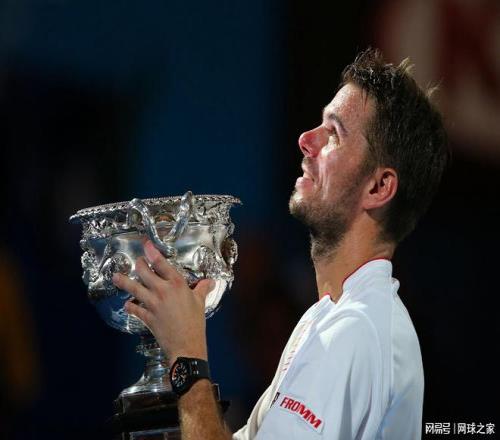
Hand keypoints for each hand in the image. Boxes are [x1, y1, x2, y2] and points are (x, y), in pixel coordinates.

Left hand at [112, 240, 213, 365]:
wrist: (186, 345)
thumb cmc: (196, 323)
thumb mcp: (200, 302)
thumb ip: (202, 289)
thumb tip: (210, 281)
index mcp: (177, 284)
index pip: (161, 263)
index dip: (151, 252)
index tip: (146, 245)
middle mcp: (162, 290)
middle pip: (144, 272)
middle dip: (138, 264)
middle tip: (136, 261)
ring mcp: (152, 304)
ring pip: (134, 289)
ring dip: (124, 282)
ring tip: (115, 277)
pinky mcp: (147, 317)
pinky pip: (135, 309)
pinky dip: (130, 307)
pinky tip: (127, 304)